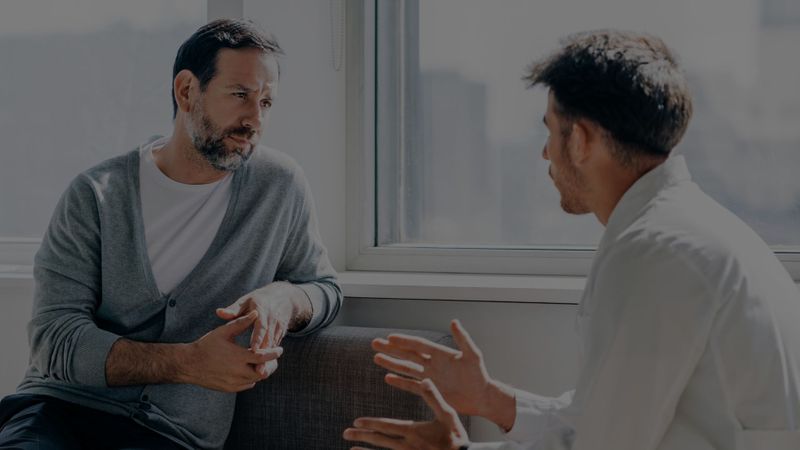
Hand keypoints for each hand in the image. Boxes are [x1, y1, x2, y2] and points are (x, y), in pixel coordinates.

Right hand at [184, 310, 282, 391]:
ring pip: (256, 379)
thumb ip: (241, 323)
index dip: (274, 353)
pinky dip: (251, 378)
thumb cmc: (206, 345)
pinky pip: (247, 385)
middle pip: (264, 372)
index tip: (280, 349)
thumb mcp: (224, 331)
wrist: (189, 364)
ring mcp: (234, 383)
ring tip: (262, 362)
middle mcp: (238, 372)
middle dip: (270, 365)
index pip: (264, 357)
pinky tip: (249, 369)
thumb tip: (256, 313)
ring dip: (261, 371)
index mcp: (238, 357)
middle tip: (273, 357)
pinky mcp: (229, 389)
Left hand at [217, 281, 307, 374]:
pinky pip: (275, 347)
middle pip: (269, 339)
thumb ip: (233, 310)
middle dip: (265, 355)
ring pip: (273, 346)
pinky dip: (271, 358)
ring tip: (261, 374)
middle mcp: (273, 320)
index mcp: (263, 310)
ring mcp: (278, 328)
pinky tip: (264, 369)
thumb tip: (219, 313)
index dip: (258, 337)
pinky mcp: (280, 334)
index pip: (261, 325)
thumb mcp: (245, 302)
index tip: (253, 349)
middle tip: (258, 370)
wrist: (281, 298)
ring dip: (269, 360)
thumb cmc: (257, 301)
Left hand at [343, 378, 469, 449]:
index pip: (387, 426)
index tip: (356, 422)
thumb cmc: (456, 437)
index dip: (371, 424)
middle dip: (362, 436)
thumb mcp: (448, 414)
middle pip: (380, 440)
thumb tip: (424, 379)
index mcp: (414, 431)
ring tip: (351, 449)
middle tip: (346, 433)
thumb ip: (434, 397)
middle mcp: (407, 446)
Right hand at [372, 320, 491, 416]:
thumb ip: (463, 339)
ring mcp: (430, 377)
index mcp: (441, 354)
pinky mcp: (430, 391)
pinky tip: (388, 377)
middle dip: (391, 349)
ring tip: (376, 358)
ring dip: (392, 363)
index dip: (405, 341)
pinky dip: (400, 382)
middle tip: (375, 343)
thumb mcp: (473, 355)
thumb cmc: (480, 375)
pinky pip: (411, 385)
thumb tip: (454, 321)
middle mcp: (433, 364)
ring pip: (406, 368)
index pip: (418, 345)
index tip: (390, 337)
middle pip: (408, 354)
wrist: (482, 397)